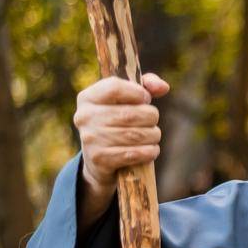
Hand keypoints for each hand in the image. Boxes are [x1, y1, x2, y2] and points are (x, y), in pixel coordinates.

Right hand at [72, 73, 168, 228]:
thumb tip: (163, 87)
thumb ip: (145, 86)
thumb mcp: (126, 100)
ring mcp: (90, 139)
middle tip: (152, 121)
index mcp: (88, 97)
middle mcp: (84, 117)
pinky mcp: (100, 159)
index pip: (114, 87)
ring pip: (135, 135)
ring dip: (152, 135)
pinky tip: (151, 150)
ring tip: (152, 136)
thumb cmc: (117, 123)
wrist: (99, 161)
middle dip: (150, 117)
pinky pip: (133, 153)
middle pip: (130, 114)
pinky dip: (149, 152)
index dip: (137, 92)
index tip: (146, 99)